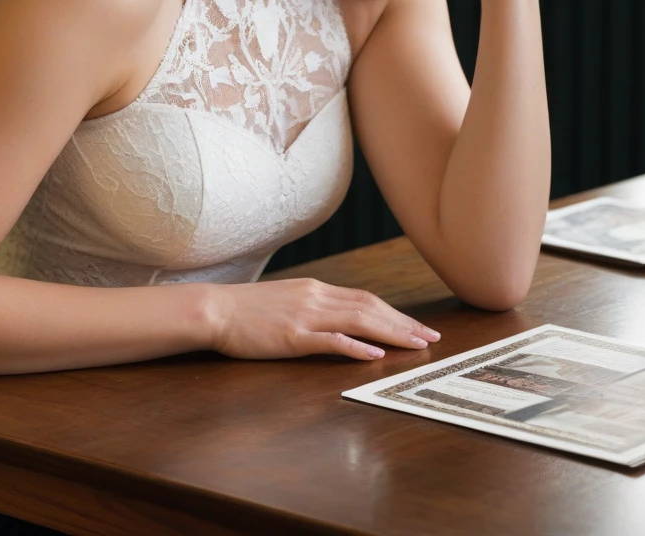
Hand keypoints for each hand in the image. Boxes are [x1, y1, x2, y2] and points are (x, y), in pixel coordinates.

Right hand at [207, 277, 440, 360]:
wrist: (215, 309)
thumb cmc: (246, 310)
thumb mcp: (285, 300)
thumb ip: (312, 306)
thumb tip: (338, 319)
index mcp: (315, 289)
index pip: (364, 298)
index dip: (394, 313)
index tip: (416, 326)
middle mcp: (316, 297)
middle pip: (370, 307)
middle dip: (403, 323)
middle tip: (430, 337)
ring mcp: (305, 316)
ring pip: (358, 320)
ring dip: (391, 333)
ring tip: (416, 345)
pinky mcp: (292, 336)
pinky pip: (330, 340)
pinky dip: (355, 346)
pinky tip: (374, 354)